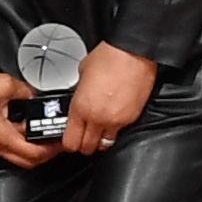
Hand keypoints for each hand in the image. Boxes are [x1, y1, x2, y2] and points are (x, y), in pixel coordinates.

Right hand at [0, 61, 54, 166]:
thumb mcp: (4, 84)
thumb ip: (26, 92)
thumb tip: (35, 96)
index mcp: (0, 135)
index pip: (34, 154)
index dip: (52, 150)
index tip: (62, 141)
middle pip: (26, 161)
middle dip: (45, 153)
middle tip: (56, 140)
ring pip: (16, 154)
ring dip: (31, 146)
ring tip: (42, 130)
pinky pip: (6, 145)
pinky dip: (18, 139)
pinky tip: (24, 124)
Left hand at [58, 40, 152, 155]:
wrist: (133, 53)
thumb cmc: (109, 57)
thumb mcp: (82, 73)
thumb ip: (79, 90)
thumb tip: (79, 96)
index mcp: (80, 108)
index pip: (70, 142)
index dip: (68, 143)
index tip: (68, 139)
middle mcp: (98, 118)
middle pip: (87, 148)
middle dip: (83, 145)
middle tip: (83, 137)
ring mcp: (116, 121)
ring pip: (105, 144)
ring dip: (100, 140)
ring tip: (98, 130)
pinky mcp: (131, 118)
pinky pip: (120, 132)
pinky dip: (115, 129)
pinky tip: (113, 117)